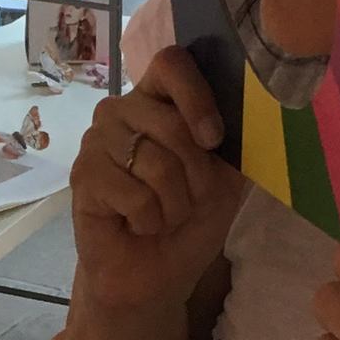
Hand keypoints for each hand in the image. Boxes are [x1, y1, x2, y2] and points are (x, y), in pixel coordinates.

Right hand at [70, 47, 241, 314]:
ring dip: (174, 203)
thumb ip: (235, 141)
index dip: (196, 97)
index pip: (171, 63)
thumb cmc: (188, 224)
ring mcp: (98, 140)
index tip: (213, 139)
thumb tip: (257, 110)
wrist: (155, 276)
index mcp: (159, 100)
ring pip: (153, 160)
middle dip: (194, 174)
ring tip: (163, 216)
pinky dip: (149, 219)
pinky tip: (138, 225)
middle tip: (188, 201)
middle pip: (170, 121)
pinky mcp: (82, 175)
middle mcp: (123, 111)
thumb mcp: (226, 180)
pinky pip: (133, 193)